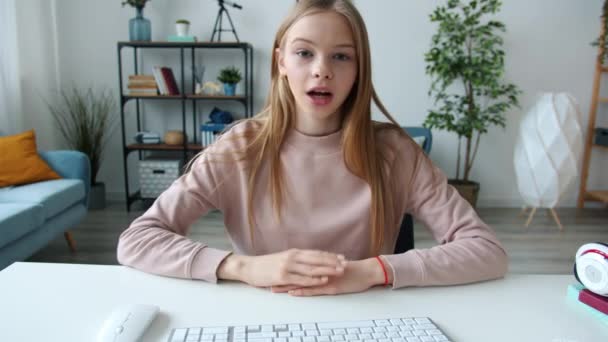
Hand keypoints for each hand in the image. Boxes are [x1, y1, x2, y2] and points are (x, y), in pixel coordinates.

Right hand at [217, 249, 346, 287]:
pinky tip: (323, 280)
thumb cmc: (265, 264)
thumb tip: (308, 262)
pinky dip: (314, 279)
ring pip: (312, 268)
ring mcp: (287, 266)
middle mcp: (292, 257)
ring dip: (327, 270)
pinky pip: (302, 278)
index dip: (330, 255)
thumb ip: (295, 259)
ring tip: (339, 271)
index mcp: (293, 252)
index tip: (342, 257)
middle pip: (317, 259)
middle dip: (333, 261)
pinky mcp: (283, 276)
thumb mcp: (282, 258)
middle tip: (346, 264)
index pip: (316, 253)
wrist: (248, 267)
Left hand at [270, 258, 388, 295]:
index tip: (270, 271)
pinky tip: (293, 293)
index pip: (297, 267)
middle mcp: (320, 270)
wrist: (367, 271)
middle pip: (296, 274)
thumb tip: (310, 268)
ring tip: (273, 289)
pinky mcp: (331, 287)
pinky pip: (315, 289)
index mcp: (319, 264)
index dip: (283, 269)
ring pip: (302, 282)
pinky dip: (302, 291)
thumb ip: (321, 268)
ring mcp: (325, 278)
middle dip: (280, 277)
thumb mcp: (333, 267)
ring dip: (287, 286)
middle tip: (266, 280)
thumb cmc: (352, 270)